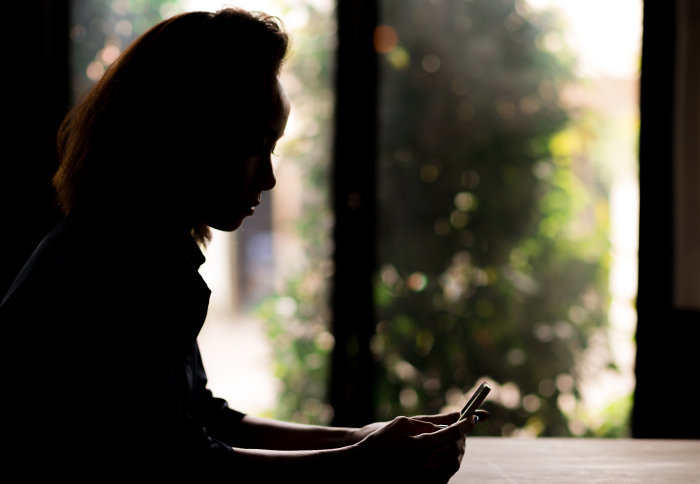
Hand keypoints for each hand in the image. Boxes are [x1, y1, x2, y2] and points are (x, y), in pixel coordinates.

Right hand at [352, 410, 487, 483]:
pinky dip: (448, 465)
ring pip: (453, 466)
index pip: (453, 433)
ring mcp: (424, 480)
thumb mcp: (402, 423)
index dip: (466, 424)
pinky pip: (444, 477)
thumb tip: (450, 419)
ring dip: (457, 452)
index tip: (472, 418)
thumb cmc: (380, 441)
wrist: (362, 467)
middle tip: (463, 431)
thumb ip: (429, 421)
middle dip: (462, 439)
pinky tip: (444, 457)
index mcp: (420, 446)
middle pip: (456, 451)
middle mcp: (425, 465)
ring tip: (454, 443)